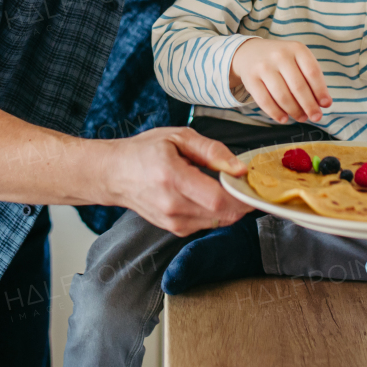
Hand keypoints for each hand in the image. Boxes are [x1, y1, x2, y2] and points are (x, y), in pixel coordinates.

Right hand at [103, 127, 252, 236]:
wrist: (115, 174)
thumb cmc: (144, 151)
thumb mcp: (178, 137)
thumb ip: (212, 151)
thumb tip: (239, 167)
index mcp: (172, 178)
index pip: (218, 199)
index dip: (241, 195)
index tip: (252, 184)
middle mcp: (172, 205)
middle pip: (222, 214)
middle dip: (241, 201)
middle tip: (243, 183)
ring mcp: (172, 221)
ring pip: (218, 221)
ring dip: (230, 207)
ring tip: (224, 186)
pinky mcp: (174, 229)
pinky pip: (207, 224)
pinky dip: (216, 211)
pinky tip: (208, 195)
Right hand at [229, 38, 330, 122]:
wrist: (249, 52)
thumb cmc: (281, 60)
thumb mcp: (298, 59)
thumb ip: (311, 78)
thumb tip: (324, 103)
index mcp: (296, 49)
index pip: (312, 72)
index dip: (321, 91)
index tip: (326, 104)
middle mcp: (280, 56)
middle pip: (298, 86)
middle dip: (309, 106)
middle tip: (316, 117)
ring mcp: (263, 67)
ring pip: (282, 96)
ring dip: (294, 111)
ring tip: (301, 117)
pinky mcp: (250, 79)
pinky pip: (265, 101)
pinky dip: (276, 113)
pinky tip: (284, 118)